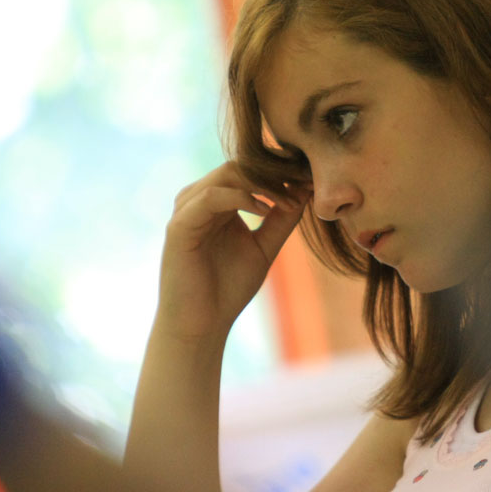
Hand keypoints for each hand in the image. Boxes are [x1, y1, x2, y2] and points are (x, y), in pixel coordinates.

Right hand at [156, 162, 306, 341]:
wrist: (202, 325)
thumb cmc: (228, 289)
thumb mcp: (264, 247)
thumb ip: (282, 220)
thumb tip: (305, 191)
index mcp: (218, 203)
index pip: (249, 170)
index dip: (281, 171)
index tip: (311, 179)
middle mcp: (199, 200)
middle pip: (239, 165)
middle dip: (275, 172)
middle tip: (305, 182)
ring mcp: (187, 210)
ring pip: (226, 174)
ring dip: (262, 183)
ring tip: (290, 199)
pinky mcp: (179, 226)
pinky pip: (211, 197)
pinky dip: (241, 197)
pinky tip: (265, 209)